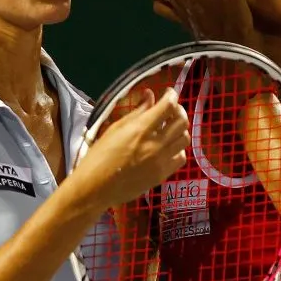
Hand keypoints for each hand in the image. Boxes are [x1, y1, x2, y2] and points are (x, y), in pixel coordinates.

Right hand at [77, 87, 188, 208]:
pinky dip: (177, 149)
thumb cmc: (99, 156)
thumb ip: (136, 112)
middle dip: (178, 110)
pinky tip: (167, 148)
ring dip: (179, 130)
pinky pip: (180, 157)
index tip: (168, 93)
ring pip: (185, 138)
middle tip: (169, 110)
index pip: (168, 106)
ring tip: (169, 129)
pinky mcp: (162, 175)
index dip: (171, 95)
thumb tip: (150, 95)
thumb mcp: (115, 129)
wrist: (95, 187)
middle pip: (182, 121)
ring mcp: (161, 161)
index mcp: (141, 129)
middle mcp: (155, 144)